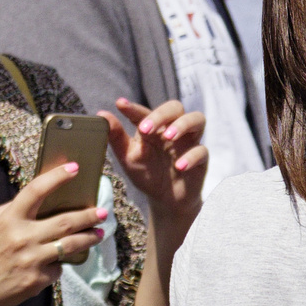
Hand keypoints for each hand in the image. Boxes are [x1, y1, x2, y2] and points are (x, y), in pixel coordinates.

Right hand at [0, 164, 108, 305]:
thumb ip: (14, 209)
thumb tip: (42, 197)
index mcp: (8, 218)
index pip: (35, 190)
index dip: (56, 177)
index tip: (74, 168)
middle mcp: (22, 237)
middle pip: (65, 221)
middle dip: (88, 215)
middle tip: (103, 211)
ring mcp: (31, 259)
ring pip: (70, 244)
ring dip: (89, 237)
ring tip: (98, 232)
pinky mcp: (37, 279)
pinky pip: (58, 267)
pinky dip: (59, 263)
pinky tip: (57, 262)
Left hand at [107, 99, 206, 231]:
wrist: (165, 200)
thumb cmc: (146, 174)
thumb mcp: (128, 157)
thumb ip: (116, 137)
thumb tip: (102, 114)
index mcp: (153, 127)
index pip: (144, 112)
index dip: (133, 108)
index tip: (120, 105)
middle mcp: (172, 129)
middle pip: (175, 107)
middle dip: (161, 114)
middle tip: (145, 129)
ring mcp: (188, 142)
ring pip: (197, 118)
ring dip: (183, 124)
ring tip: (168, 136)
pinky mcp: (201, 158)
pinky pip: (203, 150)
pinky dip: (191, 156)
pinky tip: (179, 166)